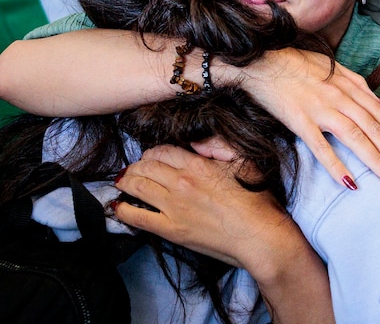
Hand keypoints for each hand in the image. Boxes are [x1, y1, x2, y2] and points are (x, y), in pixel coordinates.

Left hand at [115, 145, 334, 322]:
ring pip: (136, 186)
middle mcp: (181, 183)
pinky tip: (118, 206)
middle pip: (145, 166)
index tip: (153, 156)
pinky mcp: (171, 230)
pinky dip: (123, 210)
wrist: (261, 237)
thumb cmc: (258, 201)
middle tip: (137, 168)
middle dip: (137, 164)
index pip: (162, 151)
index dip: (154, 151)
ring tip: (125, 181)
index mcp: (199, 165)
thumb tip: (198, 141)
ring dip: (126, 181)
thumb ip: (220, 145)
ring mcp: (173, 208)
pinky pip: (136, 217)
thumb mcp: (246, 162)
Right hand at [229, 48, 379, 186]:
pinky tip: (350, 183)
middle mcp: (339, 97)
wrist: (262, 61)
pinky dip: (336, 165)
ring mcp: (319, 109)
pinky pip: (321, 146)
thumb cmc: (296, 63)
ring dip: (376, 160)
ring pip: (355, 137)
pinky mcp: (299, 120)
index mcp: (348, 86)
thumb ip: (358, 84)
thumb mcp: (333, 66)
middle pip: (374, 129)